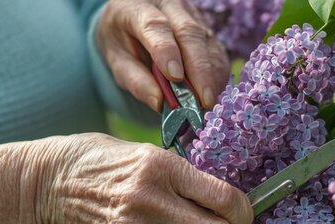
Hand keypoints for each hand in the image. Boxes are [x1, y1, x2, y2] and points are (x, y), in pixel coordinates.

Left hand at [96, 0, 229, 109]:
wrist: (131, 21)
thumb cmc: (122, 41)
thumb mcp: (117, 61)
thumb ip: (135, 80)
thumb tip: (159, 103)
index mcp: (136, 7)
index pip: (155, 26)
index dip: (167, 52)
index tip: (175, 78)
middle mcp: (167, 5)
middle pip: (189, 33)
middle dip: (199, 70)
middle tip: (204, 100)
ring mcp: (190, 13)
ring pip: (207, 42)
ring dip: (211, 75)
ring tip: (208, 102)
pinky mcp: (205, 26)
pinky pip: (216, 50)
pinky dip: (217, 74)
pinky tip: (213, 92)